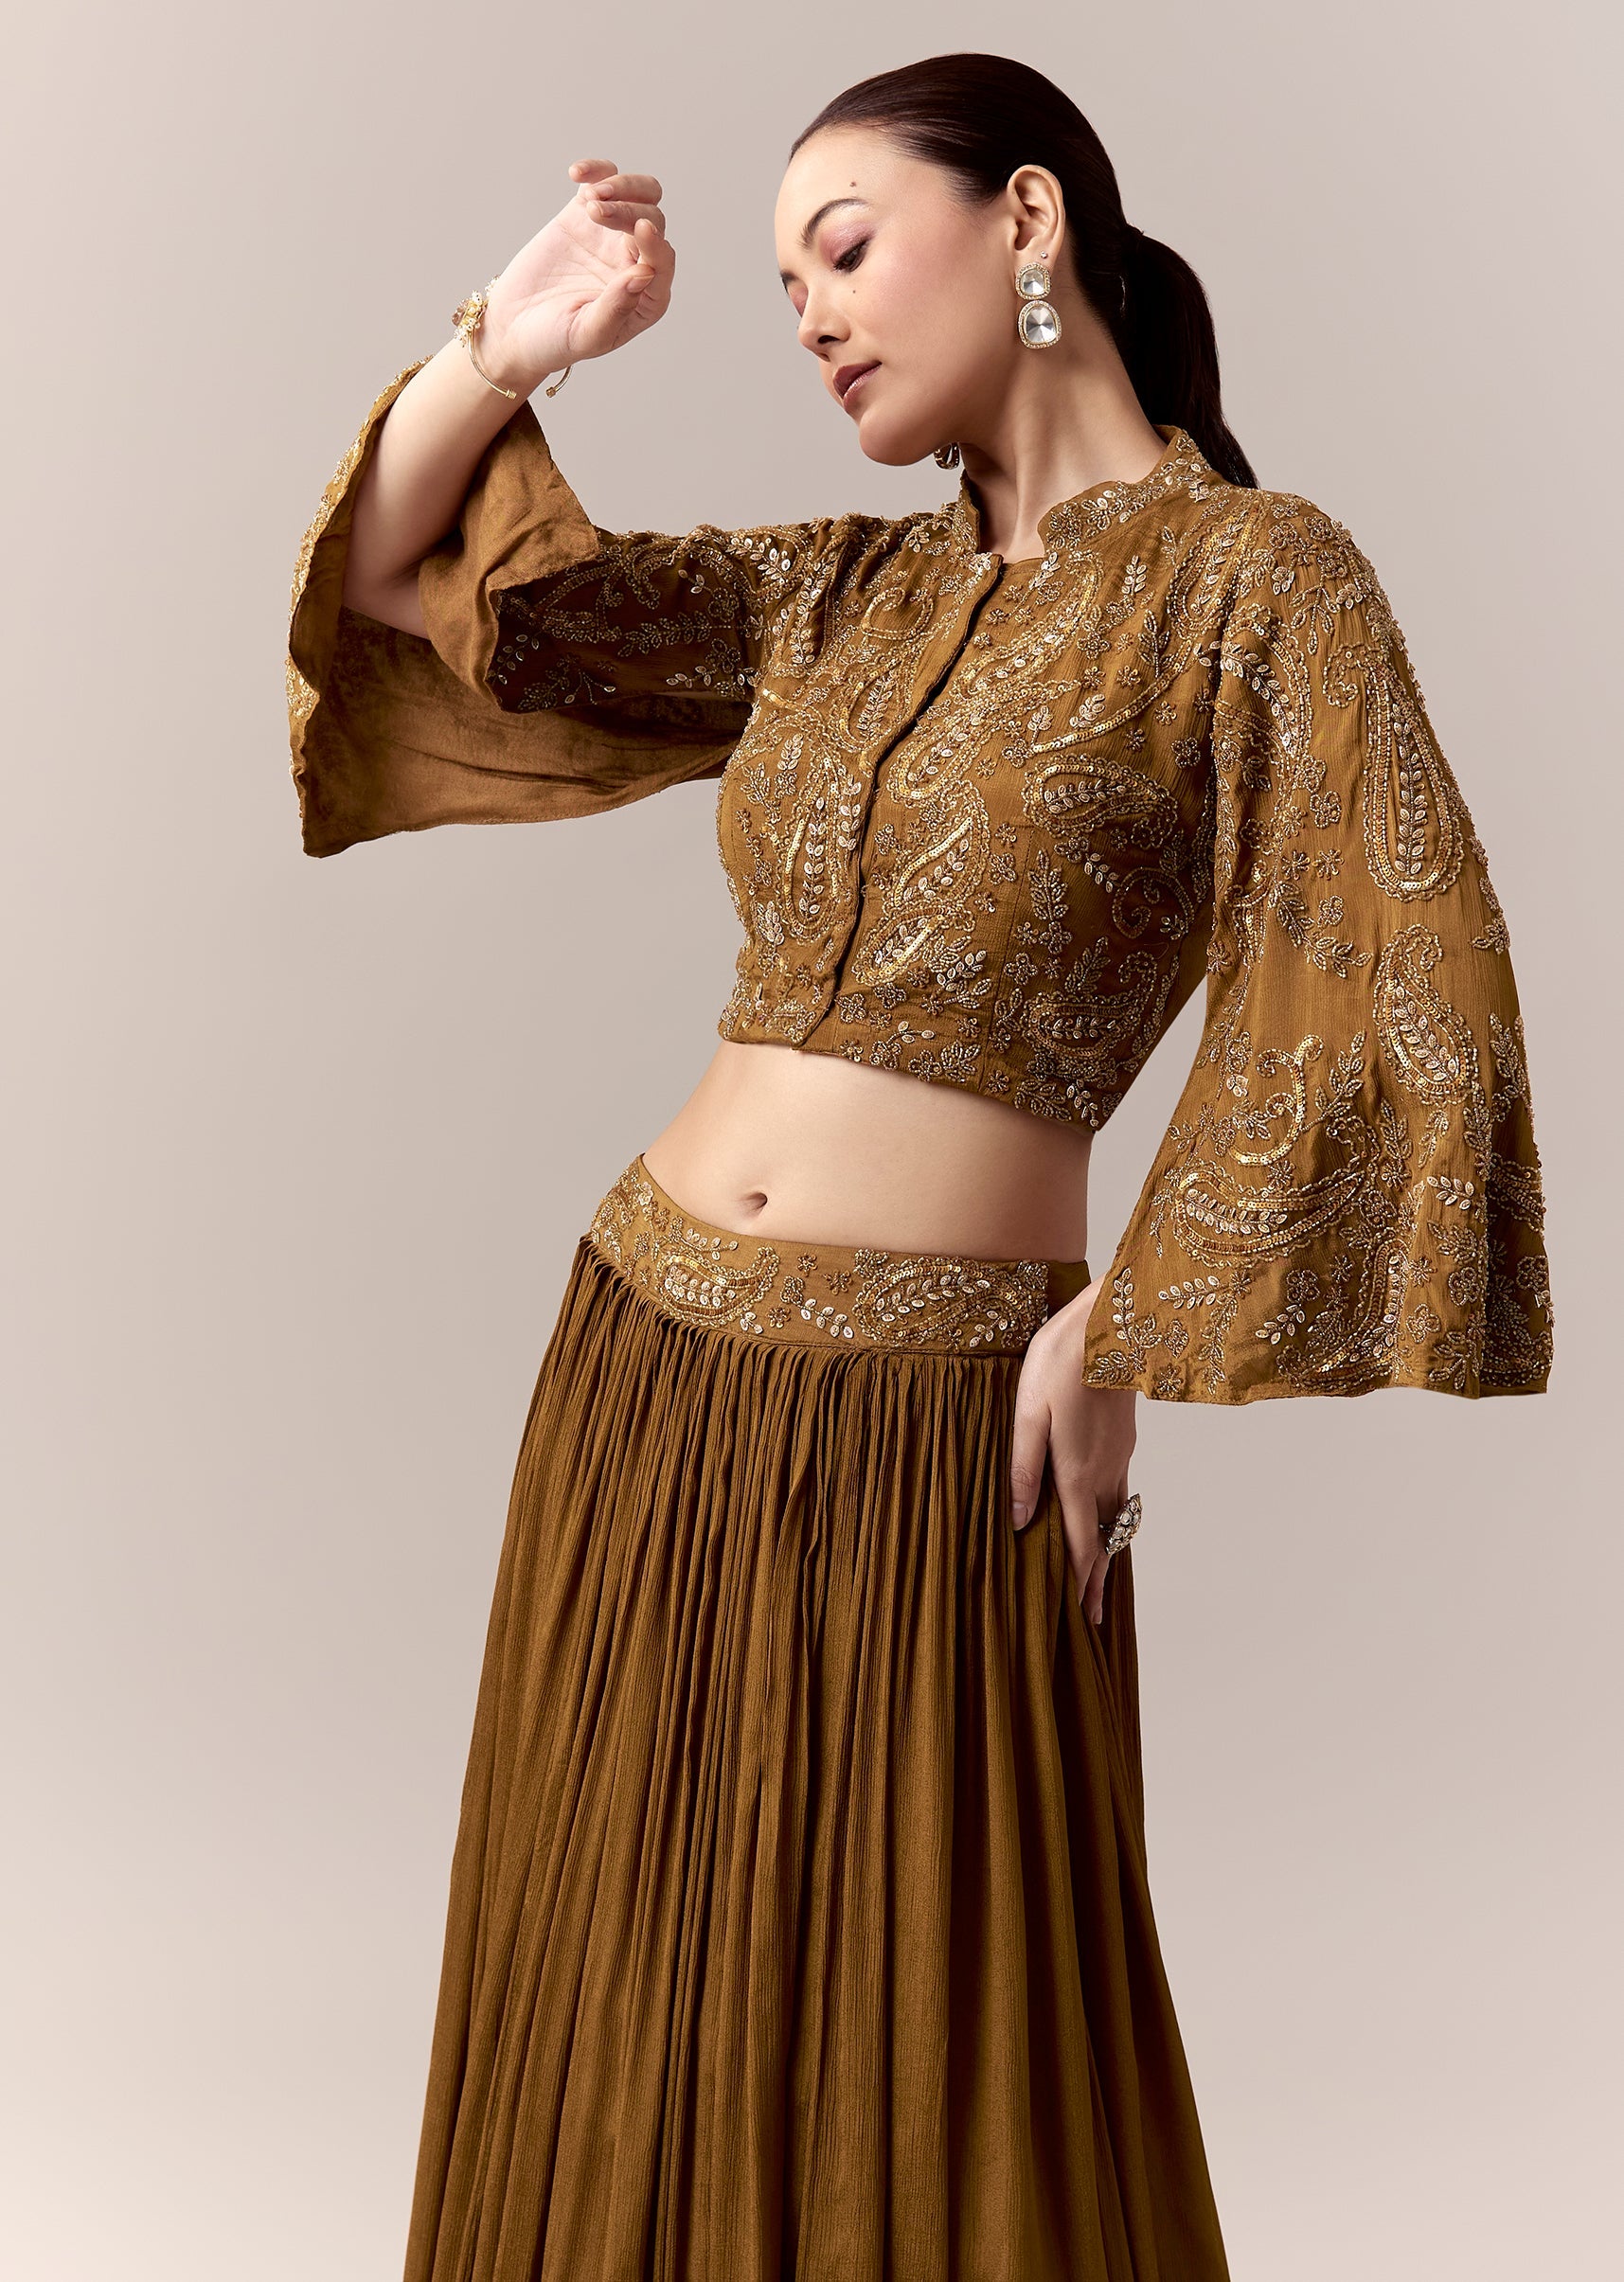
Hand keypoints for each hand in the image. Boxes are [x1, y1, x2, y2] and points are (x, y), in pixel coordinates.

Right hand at [478, 157, 676, 392]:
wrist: (514, 327)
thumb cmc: (553, 341)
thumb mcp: (585, 335)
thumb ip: (615, 310)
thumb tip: (643, 275)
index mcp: (646, 298)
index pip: (663, 262)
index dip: (656, 244)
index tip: (641, 229)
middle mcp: (636, 262)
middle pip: (652, 221)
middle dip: (628, 212)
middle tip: (596, 213)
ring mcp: (612, 236)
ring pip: (639, 195)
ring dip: (620, 187)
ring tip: (590, 198)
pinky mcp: (584, 216)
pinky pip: (602, 182)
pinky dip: (595, 171)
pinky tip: (577, 174)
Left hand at [1009, 1275, 1136, 1622]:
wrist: (1108, 1322)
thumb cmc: (1057, 1364)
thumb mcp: (1027, 1415)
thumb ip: (1023, 1469)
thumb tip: (1022, 1521)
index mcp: (1077, 1473)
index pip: (1082, 1543)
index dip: (1081, 1583)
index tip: (1084, 1619)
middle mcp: (1105, 1471)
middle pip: (1105, 1538)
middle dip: (1099, 1578)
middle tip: (1097, 1615)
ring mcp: (1120, 1454)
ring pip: (1116, 1514)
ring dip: (1108, 1547)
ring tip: (1101, 1574)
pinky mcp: (1124, 1437)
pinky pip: (1120, 1489)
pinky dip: (1114, 1514)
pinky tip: (1106, 1512)